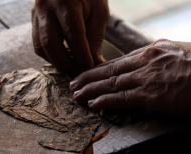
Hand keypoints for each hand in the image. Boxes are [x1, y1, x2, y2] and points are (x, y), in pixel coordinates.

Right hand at [32, 0, 108, 73]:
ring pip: (40, 47)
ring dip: (56, 62)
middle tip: (79, 73)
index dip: (81, 55)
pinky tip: (62, 58)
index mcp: (65, 2)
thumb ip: (95, 37)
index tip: (89, 69)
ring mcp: (36, 14)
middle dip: (66, 64)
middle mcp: (45, 8)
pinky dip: (50, 56)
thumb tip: (94, 63)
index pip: (73, 35)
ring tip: (71, 67)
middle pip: (50, 44)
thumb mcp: (99, 12)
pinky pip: (37, 44)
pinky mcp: (34, 21)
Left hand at [70, 39, 190, 116]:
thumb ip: (158, 61)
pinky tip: (93, 103)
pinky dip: (105, 101)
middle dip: (89, 77)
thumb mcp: (178, 54)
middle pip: (110, 70)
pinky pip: (122, 98)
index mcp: (152, 50)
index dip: (101, 68)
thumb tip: (146, 67)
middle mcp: (146, 61)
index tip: (89, 73)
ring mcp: (148, 77)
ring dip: (91, 89)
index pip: (119, 61)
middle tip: (74, 83)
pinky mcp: (153, 94)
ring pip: (111, 83)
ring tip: (77, 94)